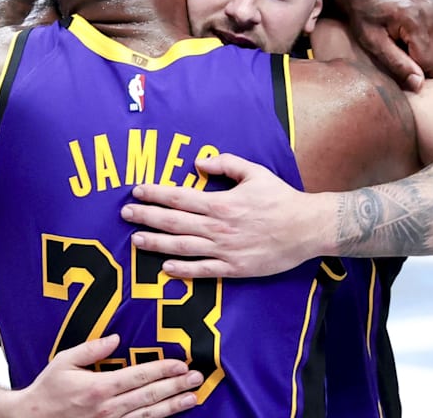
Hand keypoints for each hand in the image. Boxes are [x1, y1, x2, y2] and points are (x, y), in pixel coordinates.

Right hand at [12, 334, 202, 417]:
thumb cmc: (48, 390)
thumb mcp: (64, 362)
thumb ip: (91, 349)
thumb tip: (116, 338)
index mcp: (99, 387)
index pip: (139, 376)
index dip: (163, 370)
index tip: (181, 364)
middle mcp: (109, 408)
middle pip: (150, 395)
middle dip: (176, 386)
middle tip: (197, 378)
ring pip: (149, 415)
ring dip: (173, 406)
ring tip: (193, 398)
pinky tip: (170, 416)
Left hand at [121, 154, 332, 277]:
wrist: (307, 228)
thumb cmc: (281, 199)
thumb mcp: (255, 173)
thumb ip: (226, 164)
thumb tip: (199, 162)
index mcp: (221, 202)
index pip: (179, 197)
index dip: (155, 194)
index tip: (137, 191)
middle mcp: (218, 226)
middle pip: (174, 222)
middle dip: (146, 217)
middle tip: (125, 214)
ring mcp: (225, 249)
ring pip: (182, 247)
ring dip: (156, 243)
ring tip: (136, 239)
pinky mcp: (234, 268)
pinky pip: (203, 270)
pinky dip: (183, 270)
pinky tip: (166, 268)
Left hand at [333, 0, 432, 90]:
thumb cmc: (362, 15)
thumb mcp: (372, 42)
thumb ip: (397, 64)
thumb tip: (419, 84)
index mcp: (415, 20)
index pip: (429, 64)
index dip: (412, 70)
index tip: (394, 60)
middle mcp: (432, 11)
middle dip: (418, 63)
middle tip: (396, 51)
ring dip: (422, 53)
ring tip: (400, 42)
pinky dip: (425, 43)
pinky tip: (407, 34)